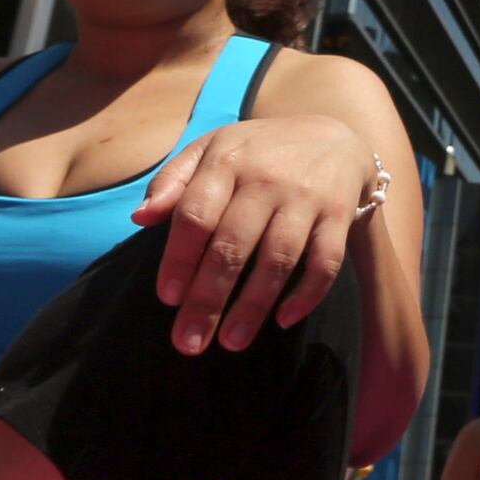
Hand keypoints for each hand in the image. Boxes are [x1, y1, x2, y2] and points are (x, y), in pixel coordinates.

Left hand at [137, 114, 378, 353]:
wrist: (333, 136)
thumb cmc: (257, 153)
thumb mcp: (210, 150)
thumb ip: (172, 181)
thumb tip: (140, 218)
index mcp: (227, 161)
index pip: (196, 215)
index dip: (178, 260)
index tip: (168, 299)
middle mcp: (267, 178)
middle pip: (232, 245)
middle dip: (208, 299)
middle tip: (188, 343)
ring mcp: (305, 197)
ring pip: (278, 258)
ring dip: (253, 305)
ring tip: (231, 342)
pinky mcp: (339, 215)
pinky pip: (326, 261)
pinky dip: (308, 294)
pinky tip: (284, 320)